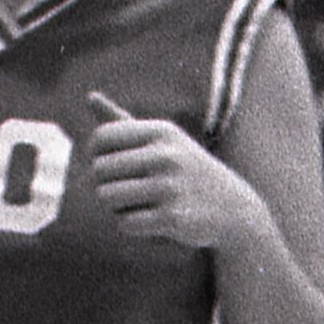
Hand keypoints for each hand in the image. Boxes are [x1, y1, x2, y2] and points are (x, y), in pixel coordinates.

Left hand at [86, 94, 261, 251]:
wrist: (233, 210)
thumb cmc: (185, 172)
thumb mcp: (162, 141)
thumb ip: (123, 122)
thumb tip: (89, 96)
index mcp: (161, 132)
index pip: (101, 137)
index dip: (96, 156)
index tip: (111, 166)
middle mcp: (166, 155)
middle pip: (99, 171)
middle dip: (104, 185)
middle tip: (127, 191)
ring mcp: (170, 186)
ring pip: (107, 197)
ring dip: (115, 206)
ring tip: (140, 204)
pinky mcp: (172, 218)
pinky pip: (124, 223)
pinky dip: (131, 226)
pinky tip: (153, 221)